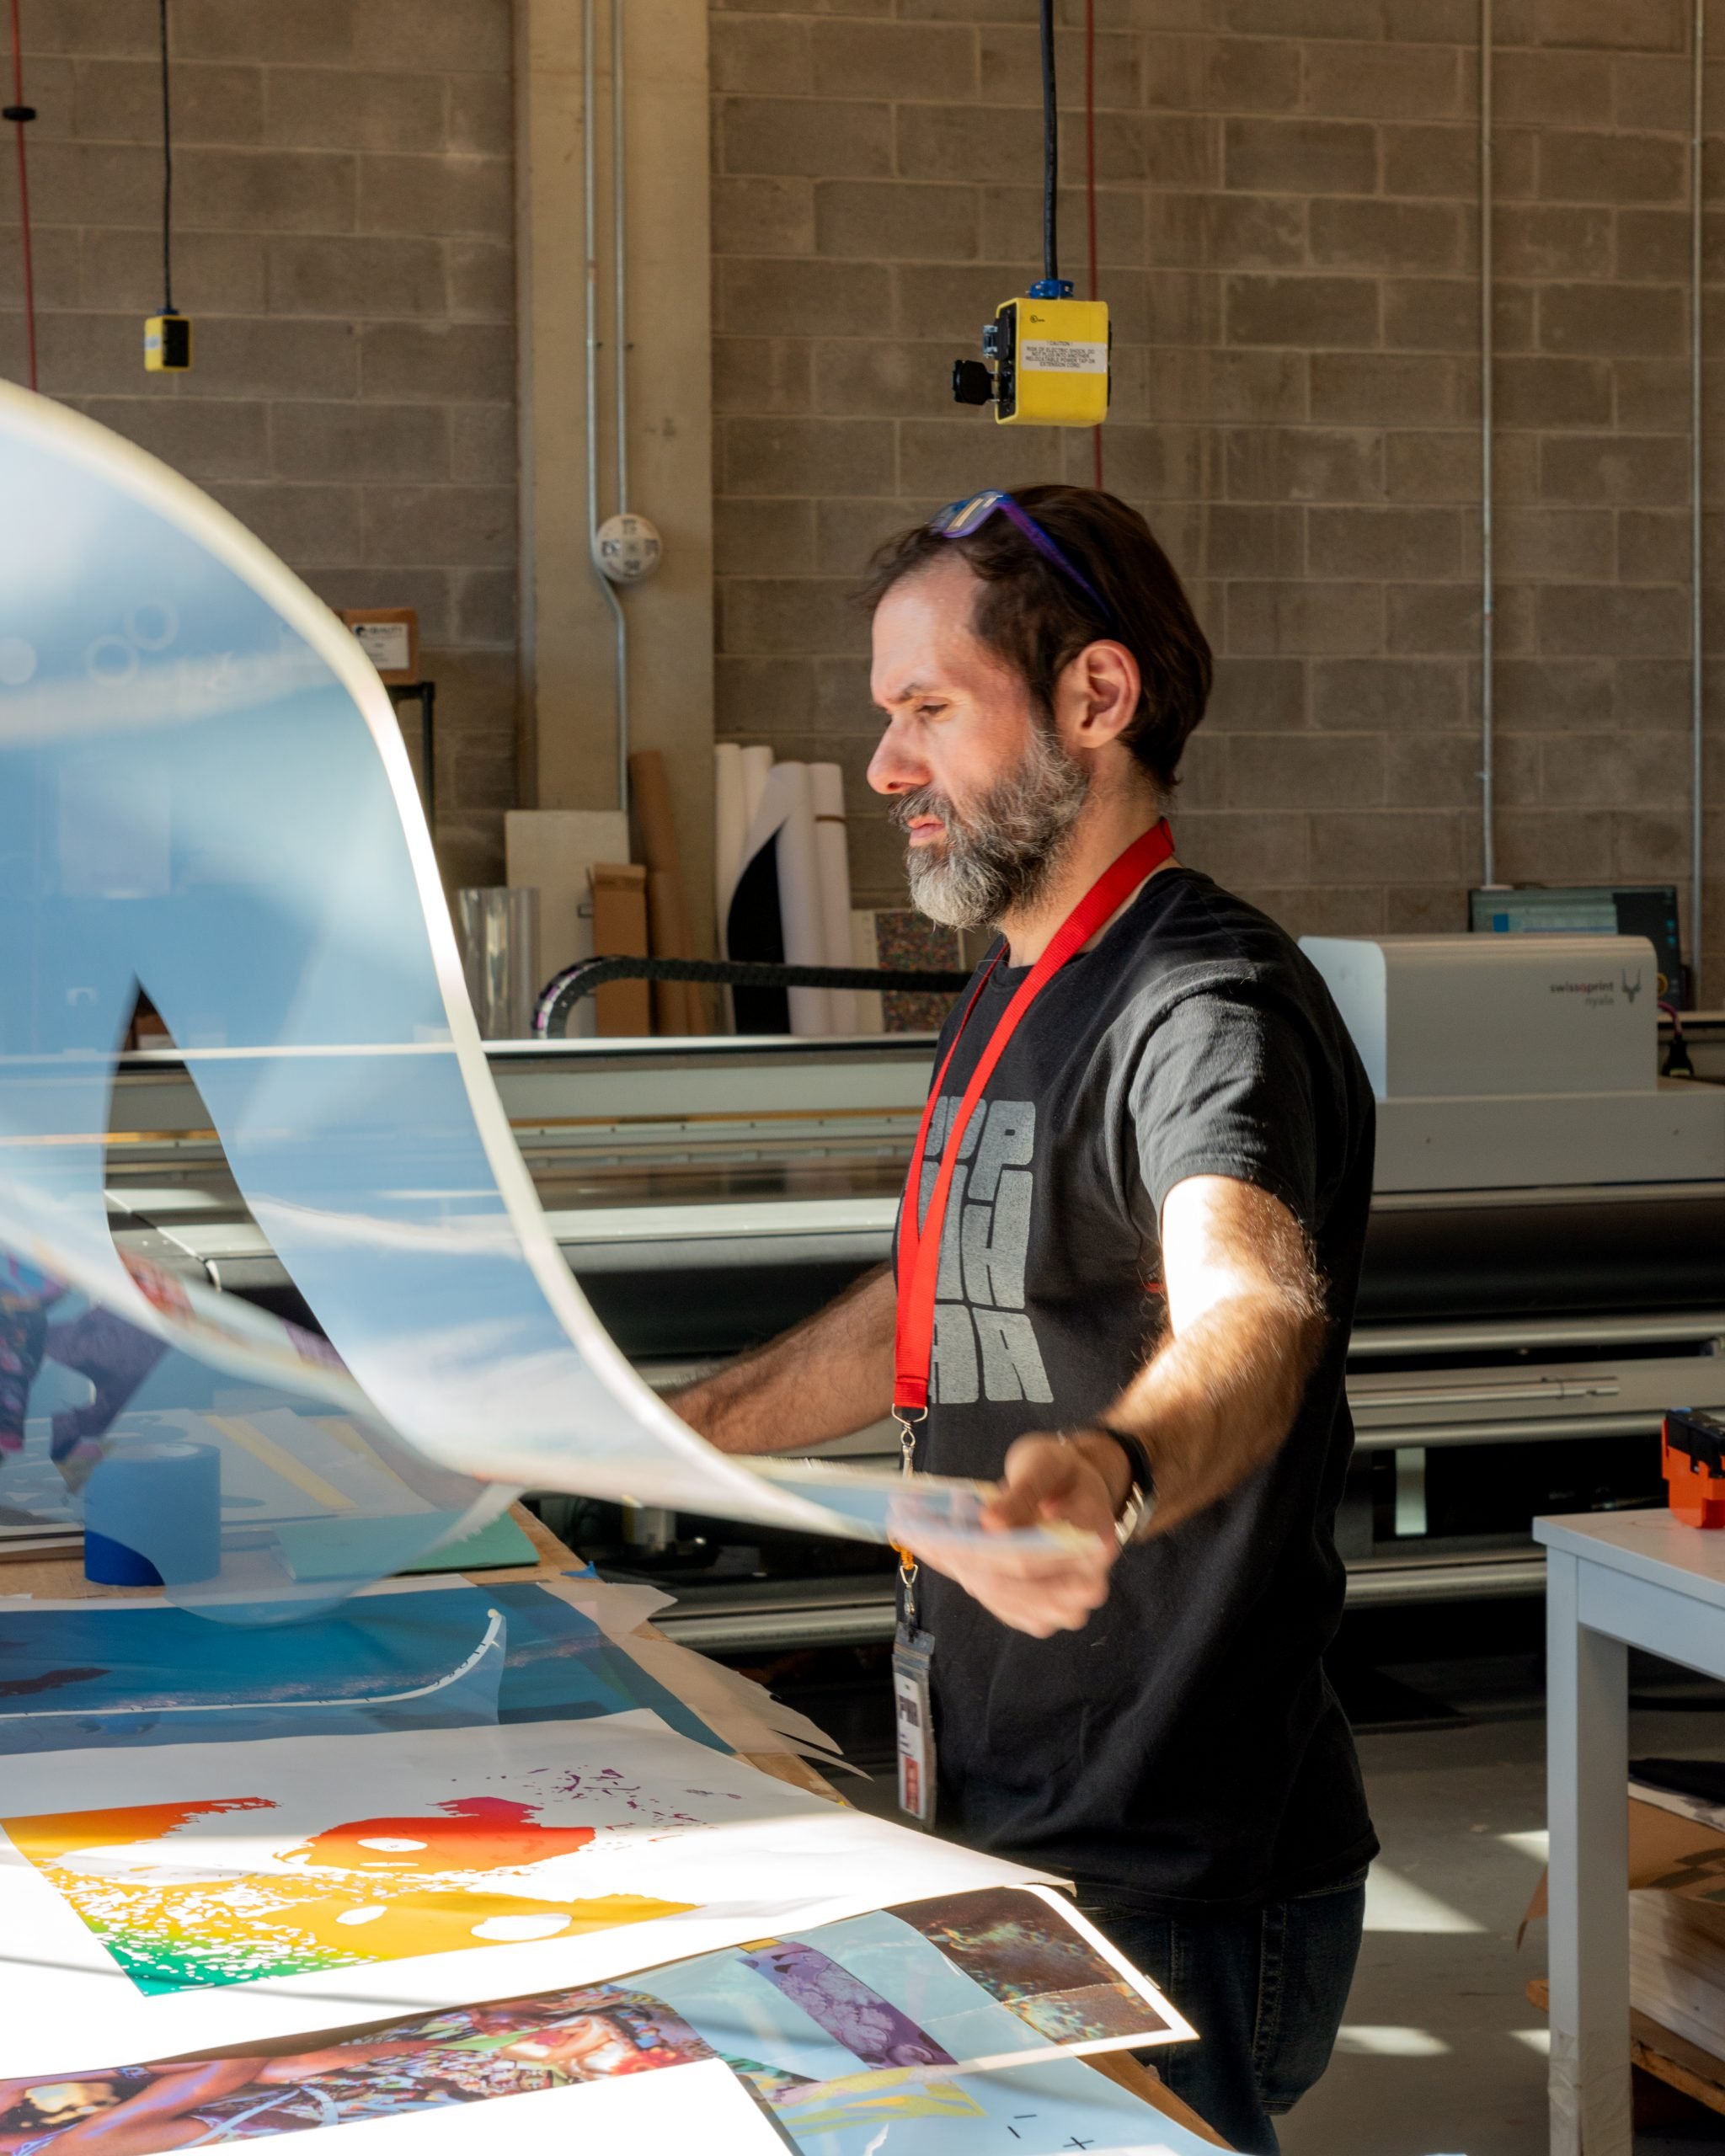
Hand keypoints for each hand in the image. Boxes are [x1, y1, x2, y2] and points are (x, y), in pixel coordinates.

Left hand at [903, 1432, 1127, 1638]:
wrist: (1073, 1491)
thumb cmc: (1062, 1473)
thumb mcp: (1045, 1464)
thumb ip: (1022, 1492)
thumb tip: (990, 1522)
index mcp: (1096, 1542)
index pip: (1033, 1558)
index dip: (985, 1549)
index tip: (942, 1533)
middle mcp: (1087, 1583)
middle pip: (1017, 1587)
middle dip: (965, 1561)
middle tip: (919, 1535)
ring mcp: (1065, 1606)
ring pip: (1005, 1602)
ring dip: (961, 1573)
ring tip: (923, 1540)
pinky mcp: (1041, 1614)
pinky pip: (1001, 1606)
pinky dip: (968, 1580)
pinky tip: (939, 1555)